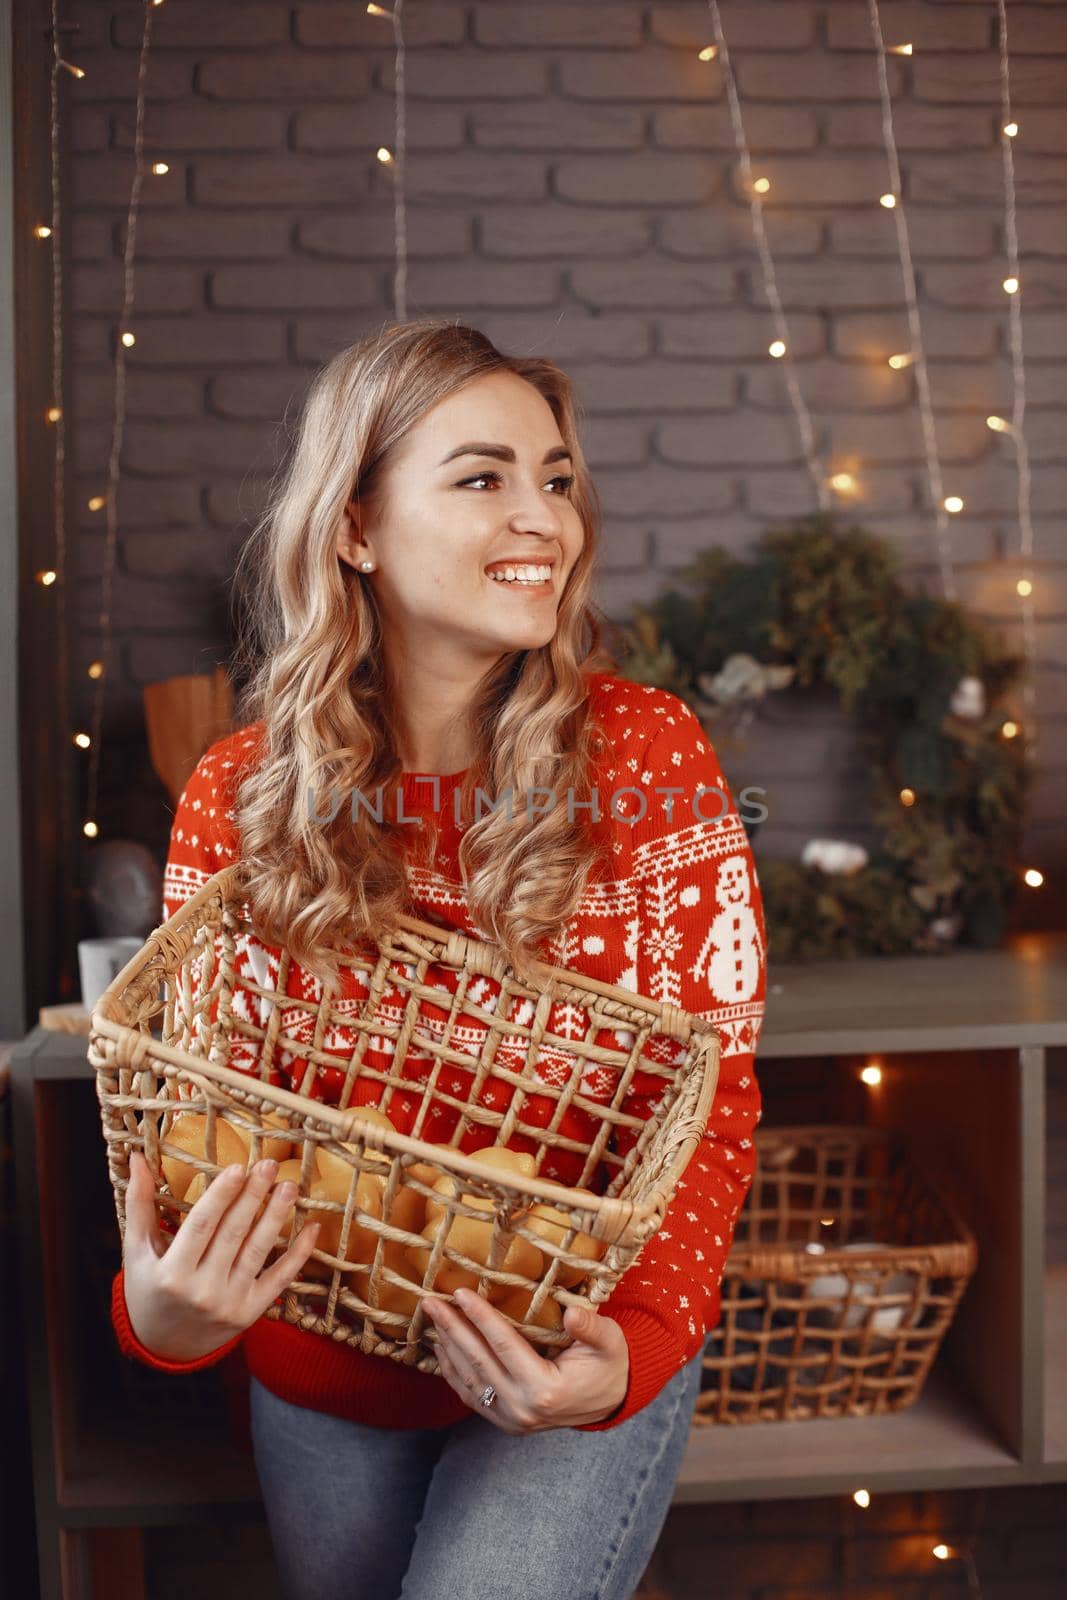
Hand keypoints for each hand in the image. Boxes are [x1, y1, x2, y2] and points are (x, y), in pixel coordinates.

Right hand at [122, 1149, 320, 1361]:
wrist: (163, 1348)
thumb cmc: (148, 1290)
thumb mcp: (136, 1251)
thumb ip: (138, 1204)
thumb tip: (136, 1157)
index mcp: (171, 1273)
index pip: (200, 1226)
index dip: (221, 1196)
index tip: (238, 1167)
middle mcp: (201, 1290)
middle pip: (232, 1234)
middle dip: (252, 1197)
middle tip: (268, 1164)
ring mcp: (229, 1303)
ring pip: (257, 1251)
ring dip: (276, 1216)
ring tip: (289, 1186)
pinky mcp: (251, 1312)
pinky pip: (279, 1279)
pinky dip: (298, 1254)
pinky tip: (312, 1227)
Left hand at [423, 1288, 628, 1433]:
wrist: (610, 1401)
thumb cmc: (609, 1364)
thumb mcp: (609, 1342)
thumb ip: (591, 1327)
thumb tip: (572, 1313)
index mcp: (546, 1389)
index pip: (504, 1345)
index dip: (480, 1317)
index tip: (460, 1292)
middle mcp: (523, 1409)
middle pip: (479, 1362)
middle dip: (451, 1328)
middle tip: (429, 1301)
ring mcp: (512, 1420)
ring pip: (470, 1380)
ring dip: (447, 1347)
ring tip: (431, 1319)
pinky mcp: (506, 1422)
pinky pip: (472, 1397)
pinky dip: (453, 1373)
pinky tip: (442, 1349)